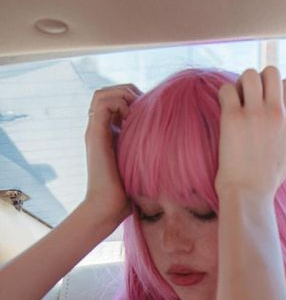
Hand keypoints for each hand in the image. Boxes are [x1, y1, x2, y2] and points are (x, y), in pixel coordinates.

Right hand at [82, 84, 140, 227]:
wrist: (108, 208)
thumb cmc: (129, 194)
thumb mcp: (143, 166)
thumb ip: (149, 152)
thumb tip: (175, 148)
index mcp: (109, 134)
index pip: (115, 101)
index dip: (132, 98)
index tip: (151, 111)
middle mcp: (100, 129)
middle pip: (106, 92)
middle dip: (127, 91)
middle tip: (145, 106)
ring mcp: (95, 131)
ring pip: (101, 94)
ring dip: (122, 94)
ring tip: (137, 110)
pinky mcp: (95, 135)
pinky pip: (102, 104)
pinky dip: (118, 103)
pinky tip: (132, 118)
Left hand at [215, 66, 285, 202]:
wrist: (249, 194)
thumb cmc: (266, 181)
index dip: (272, 88)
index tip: (262, 102)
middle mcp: (276, 113)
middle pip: (271, 71)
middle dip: (257, 79)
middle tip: (247, 98)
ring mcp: (255, 114)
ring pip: (249, 74)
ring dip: (240, 84)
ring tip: (235, 102)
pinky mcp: (233, 118)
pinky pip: (227, 89)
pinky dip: (223, 95)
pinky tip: (223, 111)